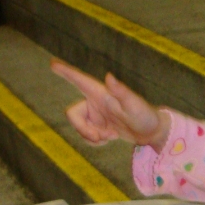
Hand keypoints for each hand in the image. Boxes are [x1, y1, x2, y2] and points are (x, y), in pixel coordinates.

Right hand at [51, 59, 170, 149]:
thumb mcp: (134, 105)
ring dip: (92, 137)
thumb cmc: (145, 115)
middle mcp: (95, 103)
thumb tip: (109, 76)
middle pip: (73, 114)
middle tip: (99, 138)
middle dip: (82, 130)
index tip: (52, 63)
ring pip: (79, 128)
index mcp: (101, 93)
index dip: (66, 72)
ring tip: (111, 136)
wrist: (151, 132)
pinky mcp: (98, 127)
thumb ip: (121, 92)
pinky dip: (95, 141)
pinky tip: (110, 138)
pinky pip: (86, 136)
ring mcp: (95, 115)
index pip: (79, 80)